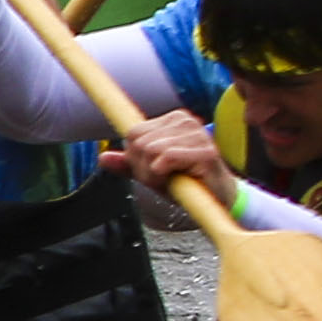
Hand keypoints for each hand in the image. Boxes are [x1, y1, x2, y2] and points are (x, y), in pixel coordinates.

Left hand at [108, 110, 229, 202]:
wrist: (219, 201)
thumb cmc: (185, 183)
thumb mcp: (151, 173)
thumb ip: (129, 164)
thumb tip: (102, 158)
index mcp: (173, 120)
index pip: (133, 133)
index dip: (134, 158)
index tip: (150, 170)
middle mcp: (185, 121)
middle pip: (137, 142)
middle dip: (142, 168)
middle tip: (163, 178)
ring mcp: (197, 134)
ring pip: (149, 150)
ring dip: (153, 174)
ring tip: (172, 180)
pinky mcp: (206, 151)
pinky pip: (164, 158)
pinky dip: (163, 175)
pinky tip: (179, 181)